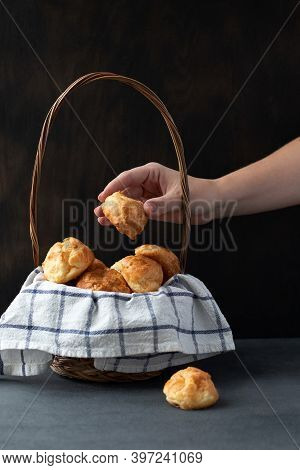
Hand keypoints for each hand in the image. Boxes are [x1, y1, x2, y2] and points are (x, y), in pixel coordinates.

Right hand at [94, 162, 218, 224]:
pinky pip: (136, 213)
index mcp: (152, 173)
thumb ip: (162, 204)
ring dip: (116, 212)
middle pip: (124, 191)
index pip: (128, 177)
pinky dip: (127, 220)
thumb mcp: (180, 200)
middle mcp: (148, 183)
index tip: (103, 197)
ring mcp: (149, 195)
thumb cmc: (199, 195)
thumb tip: (145, 209)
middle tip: (99, 212)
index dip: (114, 187)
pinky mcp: (153, 208)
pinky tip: (117, 227)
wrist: (212, 203)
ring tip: (102, 221)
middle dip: (111, 202)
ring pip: (128, 203)